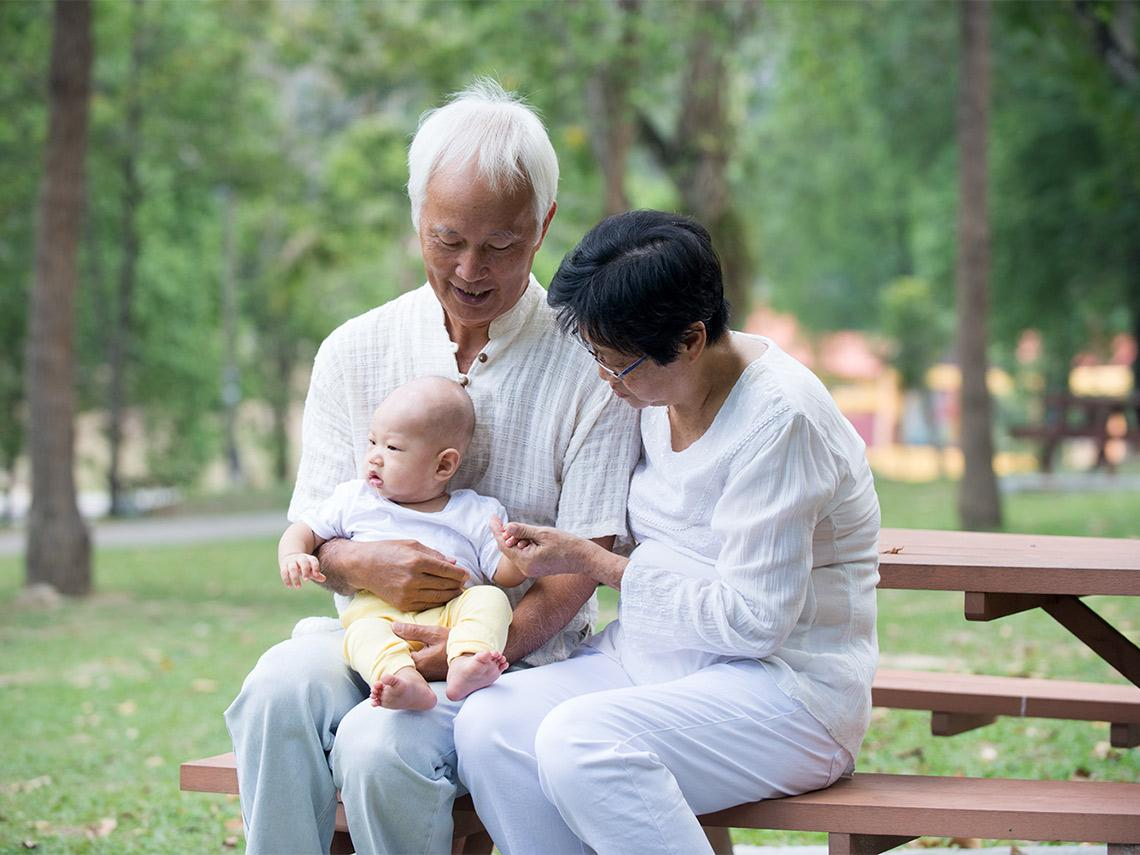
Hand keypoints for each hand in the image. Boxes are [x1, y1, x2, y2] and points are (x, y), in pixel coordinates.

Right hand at [280, 553, 325, 588]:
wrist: (290, 557)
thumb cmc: (304, 566)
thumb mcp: (311, 568)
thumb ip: (316, 574)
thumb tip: (324, 579)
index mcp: (308, 558)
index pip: (313, 560)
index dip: (315, 567)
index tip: (316, 575)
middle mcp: (300, 559)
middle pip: (303, 562)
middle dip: (305, 570)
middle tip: (306, 580)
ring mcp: (291, 562)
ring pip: (292, 568)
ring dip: (295, 578)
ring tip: (299, 587)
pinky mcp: (284, 566)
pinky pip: (284, 572)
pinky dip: (286, 579)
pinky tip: (289, 586)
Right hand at [346, 540, 468, 610]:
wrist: (363, 566)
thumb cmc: (388, 551)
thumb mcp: (411, 545)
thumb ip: (434, 554)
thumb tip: (454, 563)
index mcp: (417, 561)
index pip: (446, 570)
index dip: (460, 573)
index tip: (466, 574)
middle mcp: (413, 579)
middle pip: (445, 584)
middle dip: (457, 584)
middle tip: (464, 583)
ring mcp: (407, 593)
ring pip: (438, 597)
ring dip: (451, 594)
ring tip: (457, 591)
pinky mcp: (402, 604)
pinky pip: (426, 605)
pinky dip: (437, 602)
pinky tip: (443, 597)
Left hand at [392, 623, 449, 681]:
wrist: (470, 657)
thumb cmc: (453, 643)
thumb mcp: (434, 633)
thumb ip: (412, 631)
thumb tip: (393, 626)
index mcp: (419, 662)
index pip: (396, 656)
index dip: (393, 648)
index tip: (390, 639)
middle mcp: (420, 673)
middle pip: (401, 663)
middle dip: (397, 654)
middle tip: (395, 642)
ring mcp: (426, 677)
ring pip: (408, 668)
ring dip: (405, 659)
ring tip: (405, 647)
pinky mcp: (430, 677)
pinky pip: (416, 671)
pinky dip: (413, 663)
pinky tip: (416, 654)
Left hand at [490, 517, 589, 578]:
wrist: (583, 558)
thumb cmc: (566, 544)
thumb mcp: (543, 533)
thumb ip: (523, 530)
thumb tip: (506, 526)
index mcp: (526, 561)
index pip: (504, 545)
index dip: (496, 530)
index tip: (492, 517)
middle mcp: (526, 569)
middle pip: (508, 549)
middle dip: (505, 534)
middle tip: (502, 520)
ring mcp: (531, 570)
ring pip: (516, 552)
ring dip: (515, 539)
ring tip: (524, 530)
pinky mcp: (536, 568)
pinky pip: (523, 555)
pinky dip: (522, 545)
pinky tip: (529, 537)